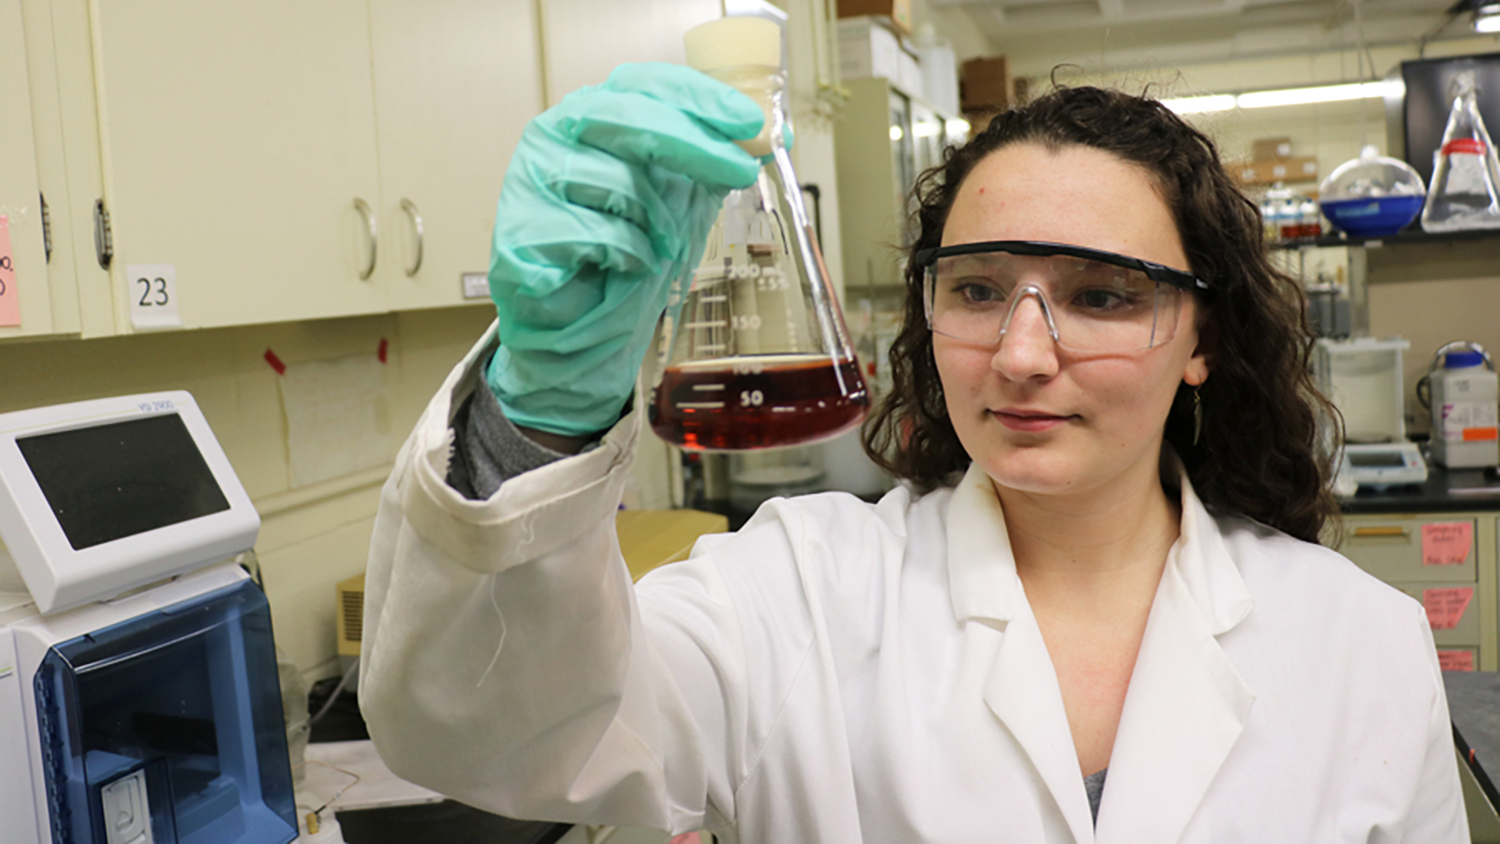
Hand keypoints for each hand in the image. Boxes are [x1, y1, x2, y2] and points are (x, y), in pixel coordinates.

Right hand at [485, 63, 763, 435]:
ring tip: (654, 247)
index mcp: (591, 114)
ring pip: (620, 182)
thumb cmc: (623, 254)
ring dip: (657, 222)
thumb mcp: (680, 199)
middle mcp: (554, 135)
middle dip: (695, 145)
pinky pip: (598, 234)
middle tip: (740, 170)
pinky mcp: (521, 232)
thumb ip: (711, 163)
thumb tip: (769, 135)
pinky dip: (627, 256)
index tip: (748, 122)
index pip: (644, 84)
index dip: (699, 99)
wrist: (579, 325)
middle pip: (630, 118)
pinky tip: (619, 267)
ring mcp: (530, 180)